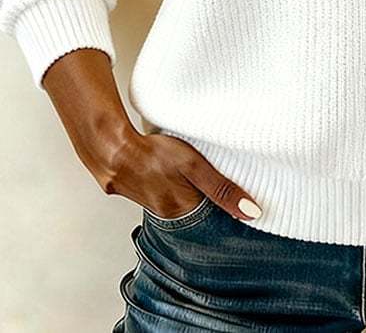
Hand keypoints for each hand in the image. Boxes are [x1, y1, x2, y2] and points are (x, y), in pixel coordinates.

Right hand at [94, 127, 263, 221]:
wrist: (112, 148)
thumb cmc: (154, 154)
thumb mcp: (194, 167)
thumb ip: (222, 189)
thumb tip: (252, 213)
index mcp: (183, 211)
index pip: (215, 218)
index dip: (229, 208)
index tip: (245, 202)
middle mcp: (169, 214)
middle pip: (200, 213)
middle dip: (212, 202)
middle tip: (225, 185)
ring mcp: (154, 205)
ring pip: (184, 204)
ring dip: (194, 193)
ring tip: (201, 178)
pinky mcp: (145, 193)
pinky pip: (169, 196)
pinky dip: (178, 188)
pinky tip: (179, 176)